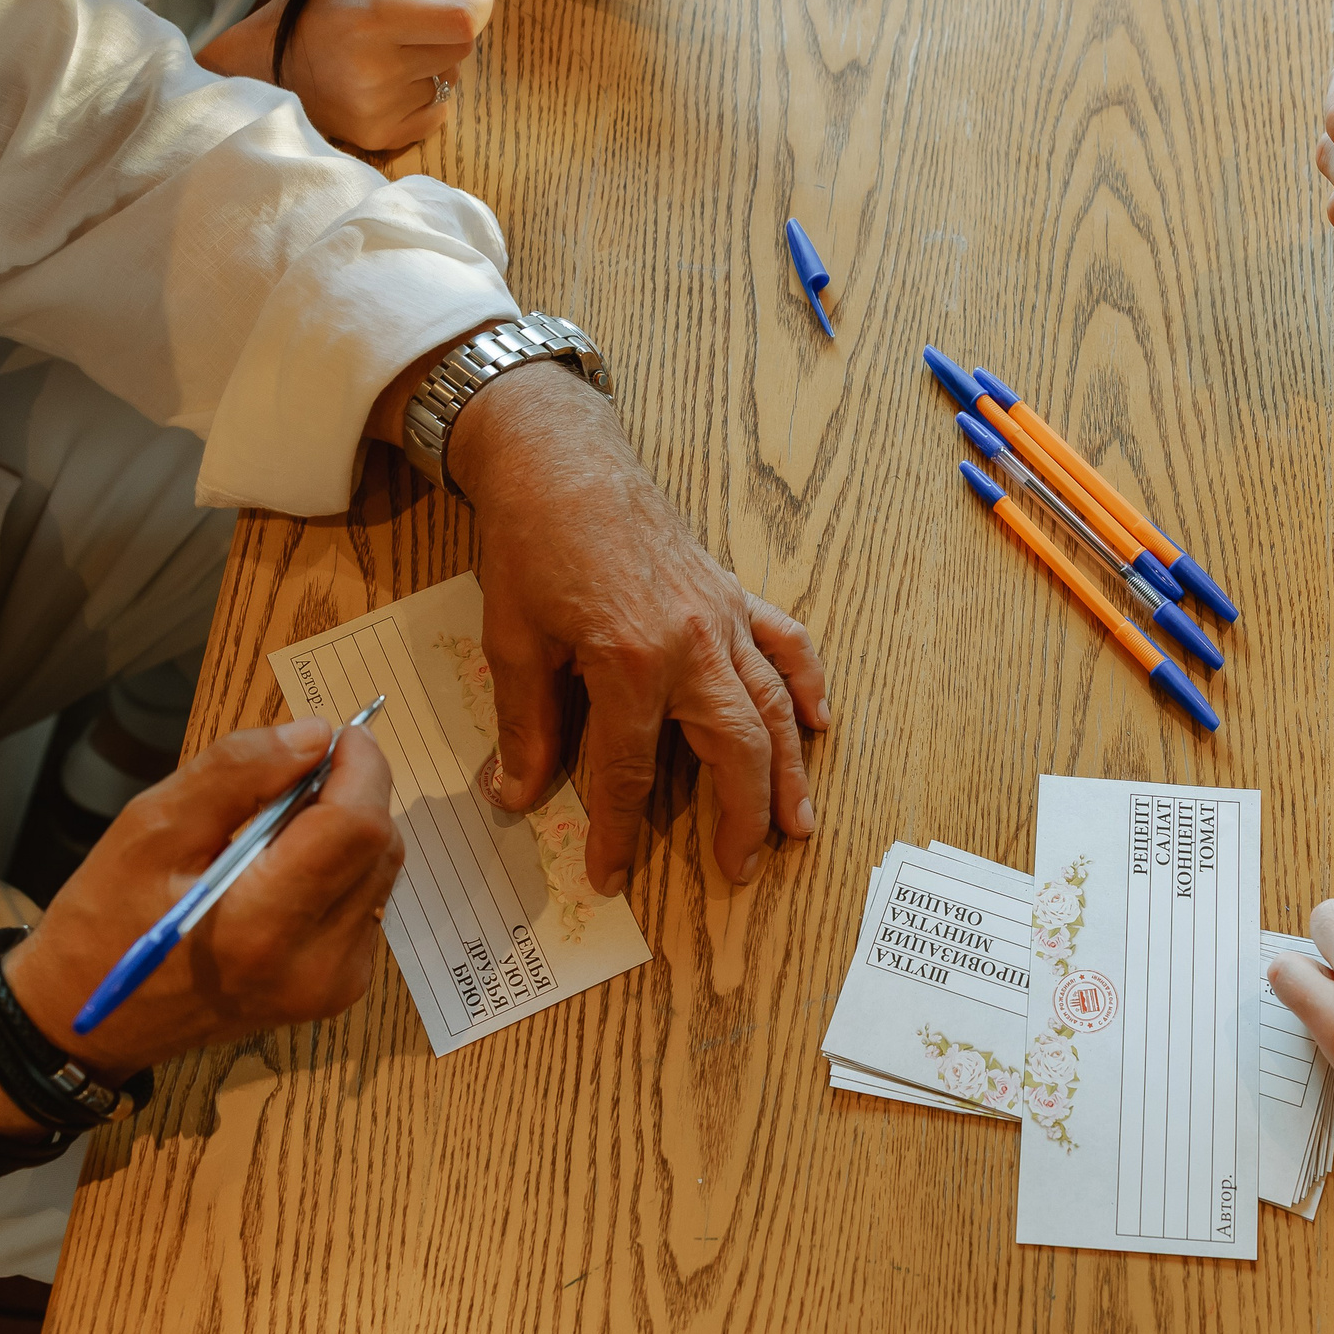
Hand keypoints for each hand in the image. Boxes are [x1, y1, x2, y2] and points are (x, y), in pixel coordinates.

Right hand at [6, 718, 405, 1078]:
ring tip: (277, 830)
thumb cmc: (104, 922)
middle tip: (294, 777)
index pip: (356, 827)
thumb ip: (235, 774)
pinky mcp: (338, 991)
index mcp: (262, 926)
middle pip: (379, 848)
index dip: (359, 768)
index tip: (332, 736)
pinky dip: (339, 871)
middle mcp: (316, 964)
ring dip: (346, 832)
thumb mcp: (148, 829)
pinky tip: (284, 873)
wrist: (91, 1024)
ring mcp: (333, 985)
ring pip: (380, 874)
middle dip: (352, 794)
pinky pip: (365, 906)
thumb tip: (313, 735)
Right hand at [198, 0, 493, 153]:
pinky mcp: (380, 138)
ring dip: (435, 59)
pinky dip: (427, 92)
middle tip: (424, 12)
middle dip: (452, 24)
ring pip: (449, 79)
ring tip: (394, 48)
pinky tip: (394, 79)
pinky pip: (437, 112)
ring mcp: (379, 111)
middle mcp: (376, 72)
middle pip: (460, 49)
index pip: (460, 21)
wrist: (263, 69)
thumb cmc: (311, 11)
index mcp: (369, 21)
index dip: (479, 2)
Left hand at [448, 363, 830, 893]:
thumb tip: (514, 793)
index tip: (610, 874)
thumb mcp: (513, 639)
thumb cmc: (531, 542)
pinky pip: (786, 644)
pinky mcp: (732, 594)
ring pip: (773, 708)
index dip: (619, 832)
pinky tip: (819, 723)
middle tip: (741, 871)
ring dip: (791, 772)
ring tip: (798, 826)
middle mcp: (690, 645)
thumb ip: (524, 723)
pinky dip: (808, 684)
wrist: (560, 458)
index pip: (627, 772)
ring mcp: (721, 619)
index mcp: (629, 662)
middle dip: (741, 819)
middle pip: (733, 751)